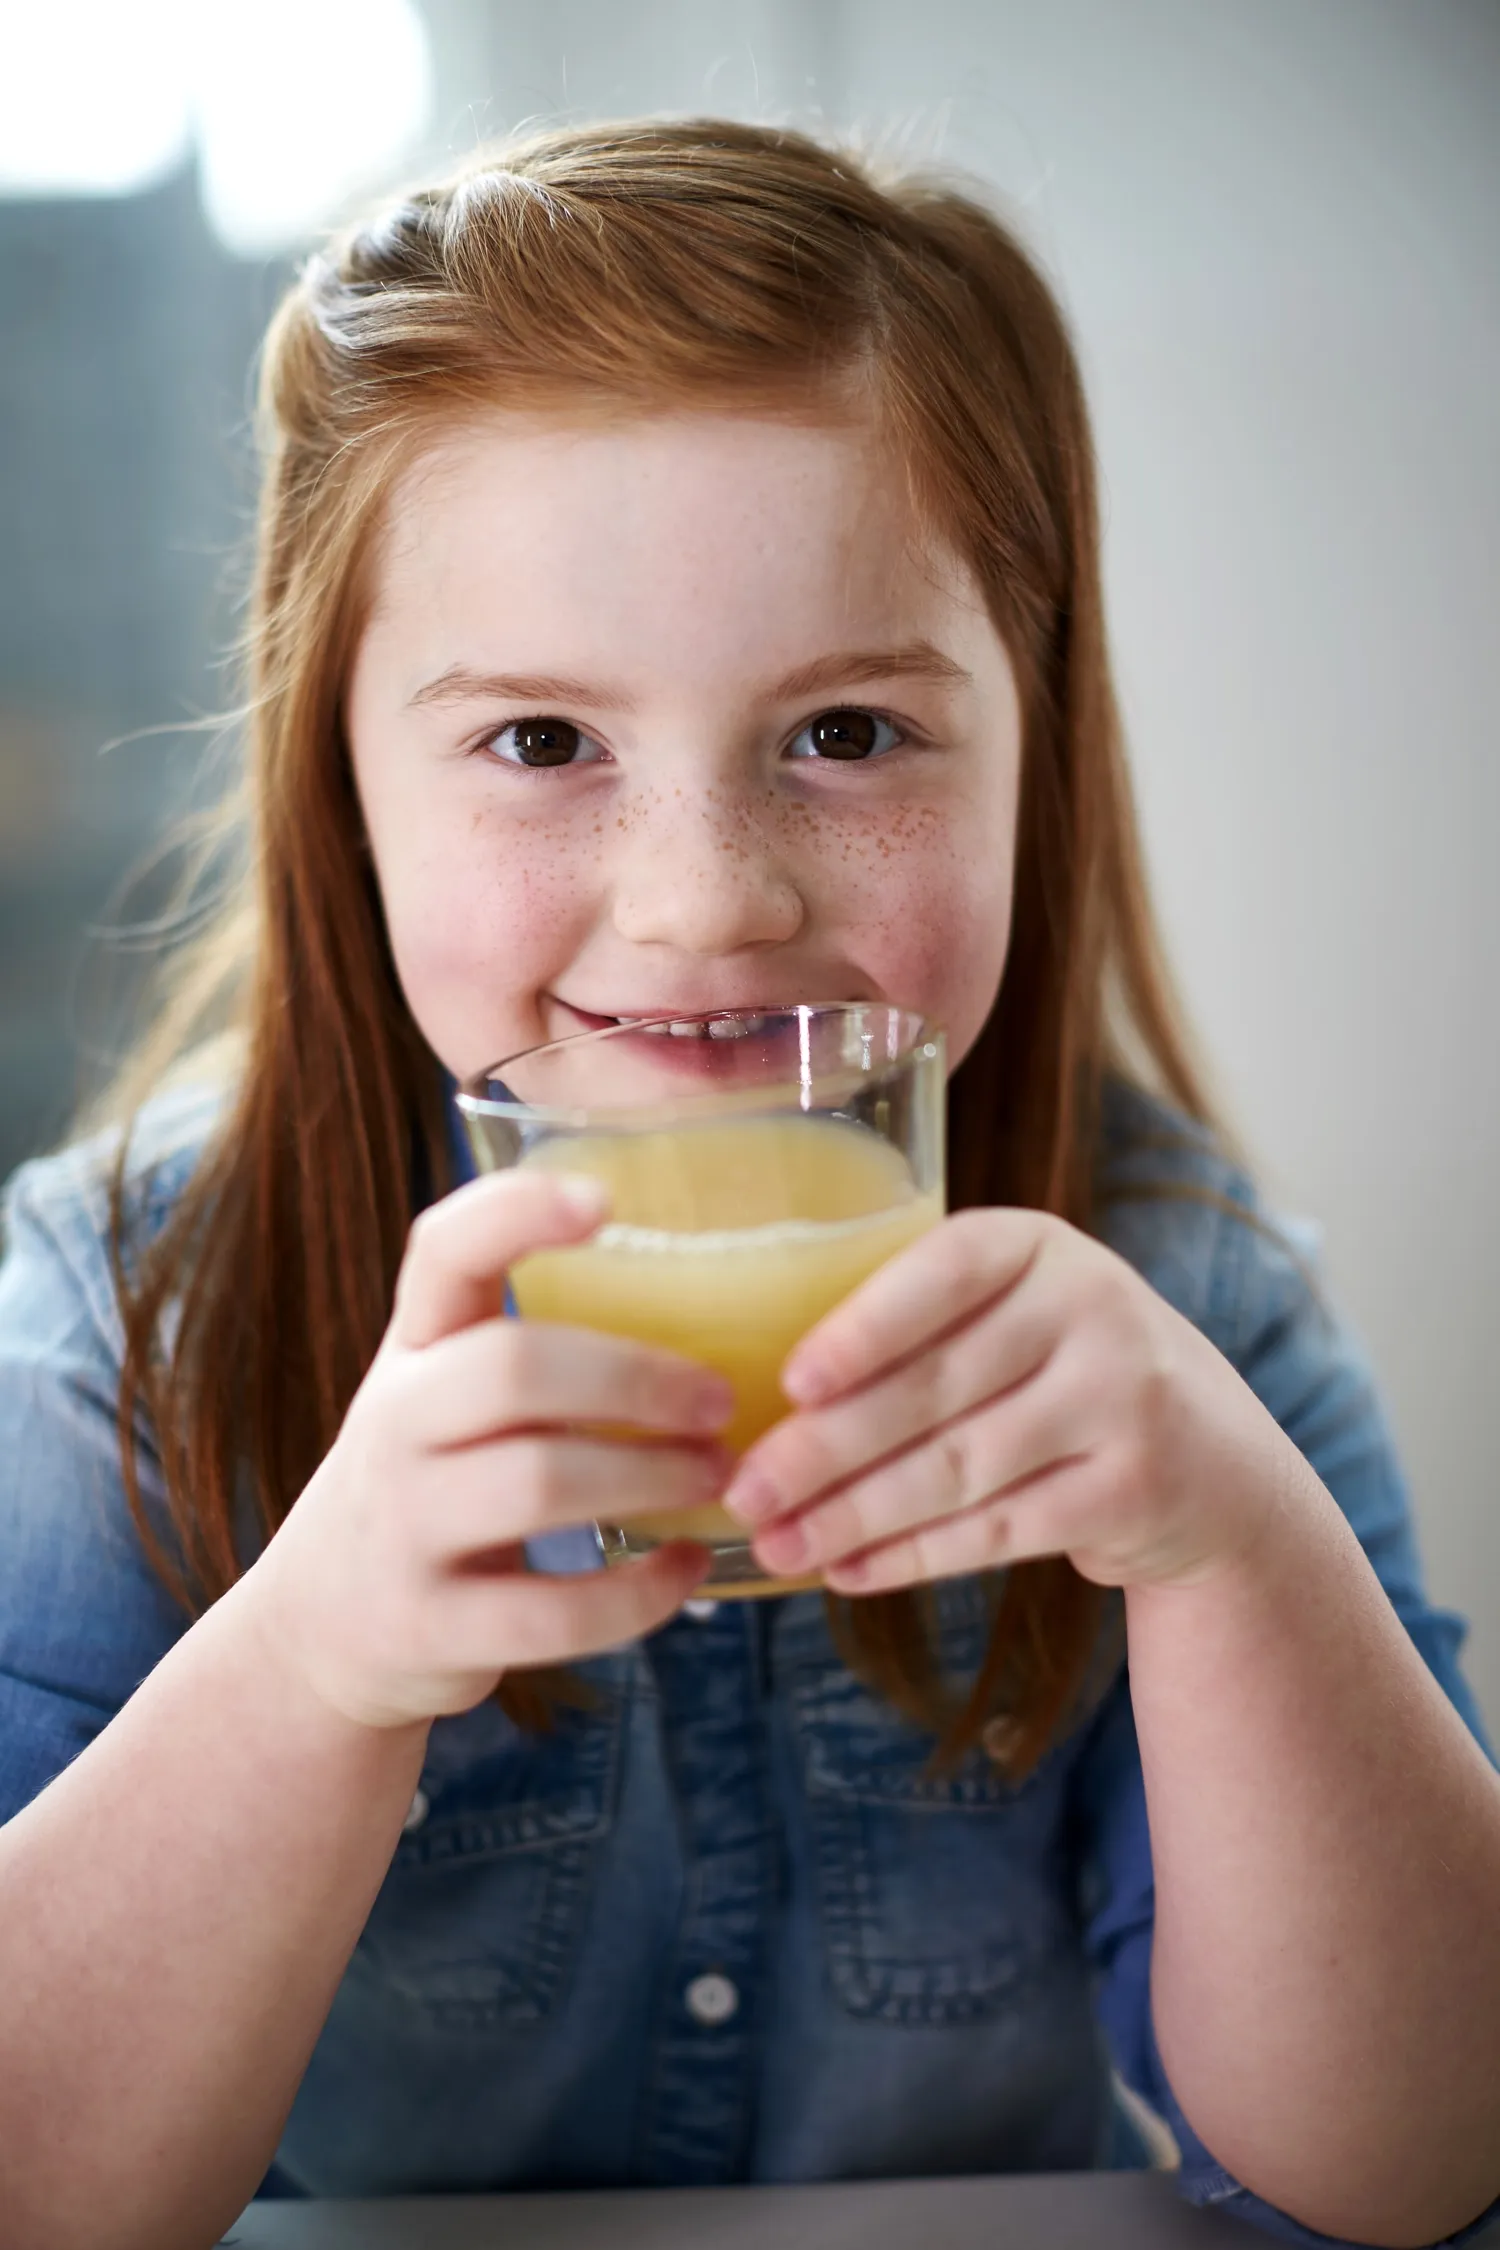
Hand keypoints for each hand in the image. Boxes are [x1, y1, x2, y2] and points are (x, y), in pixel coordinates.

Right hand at [244, 1170, 730, 1729]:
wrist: (320, 1628)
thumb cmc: (430, 1481)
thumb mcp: (444, 1395)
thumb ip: (530, 1345)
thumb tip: (713, 1292)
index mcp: (412, 1348)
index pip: (442, 1251)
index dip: (517, 1212)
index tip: (606, 1200)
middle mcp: (392, 1424)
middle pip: (511, 1367)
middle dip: (636, 1379)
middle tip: (720, 1401)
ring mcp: (402, 1529)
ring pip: (537, 1484)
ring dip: (651, 1478)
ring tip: (716, 1477)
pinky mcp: (429, 1626)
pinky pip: (551, 1613)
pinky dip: (639, 1596)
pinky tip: (687, 1568)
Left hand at [721, 1208, 1294, 1595]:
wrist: (1214, 1463)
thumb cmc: (1058, 1373)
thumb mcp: (1014, 1315)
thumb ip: (920, 1326)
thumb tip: (763, 1400)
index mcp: (1039, 1247)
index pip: (944, 1273)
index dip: (865, 1327)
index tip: (790, 1382)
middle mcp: (1093, 1309)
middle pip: (936, 1385)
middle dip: (826, 1447)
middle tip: (746, 1490)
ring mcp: (1124, 1400)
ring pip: (960, 1468)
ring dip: (856, 1514)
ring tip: (778, 1544)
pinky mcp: (1132, 1489)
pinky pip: (999, 1531)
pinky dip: (914, 1556)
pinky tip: (847, 1569)